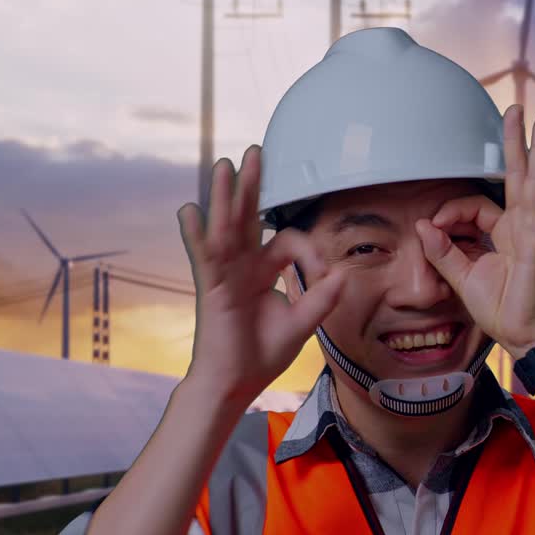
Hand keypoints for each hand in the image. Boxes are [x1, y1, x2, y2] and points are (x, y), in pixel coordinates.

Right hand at [177, 146, 346, 406]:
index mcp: (262, 271)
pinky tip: (190, 210)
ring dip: (224, 195)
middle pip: (247, 217)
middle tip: (255, 152)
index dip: (311, 252)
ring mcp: (224, 274)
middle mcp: (241, 266)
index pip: (287, 242)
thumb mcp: (302, 323)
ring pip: (225, 227)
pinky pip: (202, 255)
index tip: (326, 273)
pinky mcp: (211, 287)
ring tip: (225, 165)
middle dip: (252, 185)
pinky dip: (195, 233)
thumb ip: (322, 297)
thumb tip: (344, 273)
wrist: (236, 382)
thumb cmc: (262, 354)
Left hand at [415, 105, 534, 356]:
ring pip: (534, 184)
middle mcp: (520, 227)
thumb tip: (422, 225)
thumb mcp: (461, 278)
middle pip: (516, 176)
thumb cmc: (501, 309)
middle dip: (514, 142)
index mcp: (502, 233)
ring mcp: (533, 233)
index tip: (433, 228)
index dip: (449, 212)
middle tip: (515, 109)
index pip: (474, 205)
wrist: (524, 336)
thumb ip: (442, 251)